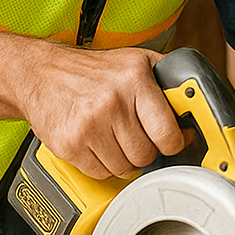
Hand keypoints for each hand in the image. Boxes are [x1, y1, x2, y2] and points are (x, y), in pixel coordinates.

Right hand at [17, 43, 182, 179]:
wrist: (39, 74)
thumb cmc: (92, 70)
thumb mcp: (136, 60)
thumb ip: (168, 79)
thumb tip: (195, 104)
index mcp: (135, 79)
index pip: (168, 133)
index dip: (175, 143)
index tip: (174, 142)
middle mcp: (112, 102)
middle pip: (146, 154)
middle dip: (147, 150)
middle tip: (139, 138)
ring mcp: (89, 126)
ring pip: (125, 168)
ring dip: (124, 160)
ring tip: (116, 139)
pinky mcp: (68, 145)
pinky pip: (100, 173)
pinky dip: (103, 165)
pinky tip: (98, 145)